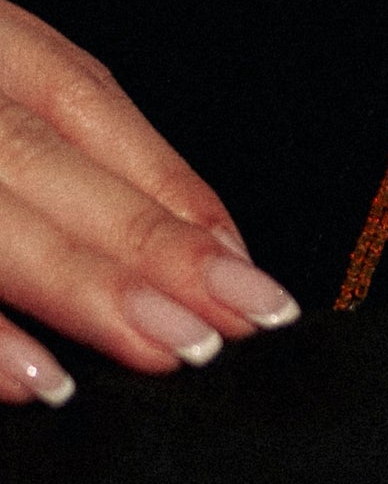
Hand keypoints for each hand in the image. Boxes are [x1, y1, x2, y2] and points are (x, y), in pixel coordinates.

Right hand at [0, 0, 298, 400]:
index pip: (80, 99)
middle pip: (40, 157)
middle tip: (241, 320)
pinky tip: (41, 384)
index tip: (250, 268)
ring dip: (80, 287)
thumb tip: (207, 247)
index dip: (167, 185)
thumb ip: (68, 147)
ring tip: (170, 348)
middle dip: (147, 244)